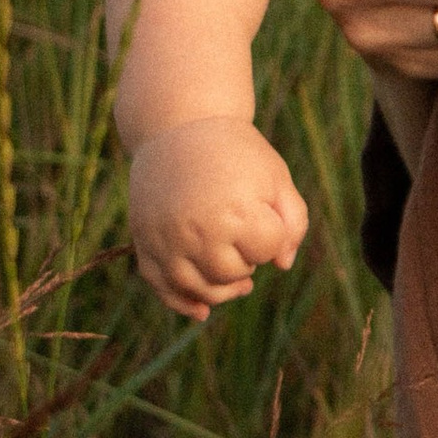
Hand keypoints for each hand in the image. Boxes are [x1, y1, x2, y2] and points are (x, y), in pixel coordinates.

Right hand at [129, 118, 309, 318]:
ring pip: (200, 290)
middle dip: (247, 260)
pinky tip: (201, 311)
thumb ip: (293, 222)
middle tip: (244, 234)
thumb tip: (282, 265)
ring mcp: (166, 239)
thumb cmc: (236, 152)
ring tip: (237, 278)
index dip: (272, 235)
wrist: (178, 126)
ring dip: (223, 290)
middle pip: (233, 275)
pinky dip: (181, 303)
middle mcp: (196, 230)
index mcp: (234, 210)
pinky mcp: (145, 242)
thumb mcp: (276, 177)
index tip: (262, 210)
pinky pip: (161, 287)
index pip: (266, 250)